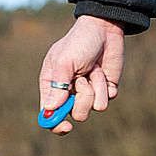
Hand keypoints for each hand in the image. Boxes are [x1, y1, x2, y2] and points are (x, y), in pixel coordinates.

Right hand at [39, 15, 124, 134]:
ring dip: (95, 88)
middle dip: (81, 100)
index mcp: (51, 88)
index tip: (65, 126)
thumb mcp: (64, 62)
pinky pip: (106, 100)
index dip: (55, 123)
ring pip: (92, 108)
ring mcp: (87, 93)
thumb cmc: (78, 42)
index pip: (49, 114)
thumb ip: (58, 86)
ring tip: (93, 71)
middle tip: (82, 81)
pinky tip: (102, 71)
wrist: (104, 28)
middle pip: (74, 114)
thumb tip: (50, 108)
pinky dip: (105, 86)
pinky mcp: (104, 91)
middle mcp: (68, 94)